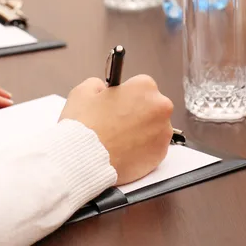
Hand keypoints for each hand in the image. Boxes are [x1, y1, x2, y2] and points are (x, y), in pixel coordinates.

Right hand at [59, 75, 173, 184]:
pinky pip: (153, 147)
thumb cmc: (85, 127)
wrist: (85, 160)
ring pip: (154, 127)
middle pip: (151, 105)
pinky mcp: (161, 153)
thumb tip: (102, 89)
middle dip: (137, 112)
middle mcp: (160, 107)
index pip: (140, 86)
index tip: (116, 105)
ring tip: (118, 139)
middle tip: (116, 123)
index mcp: (144, 86)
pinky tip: (124, 150)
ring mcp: (163, 131)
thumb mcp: (82, 92)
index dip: (125, 96)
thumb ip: (97, 84)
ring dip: (141, 130)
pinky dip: (142, 148)